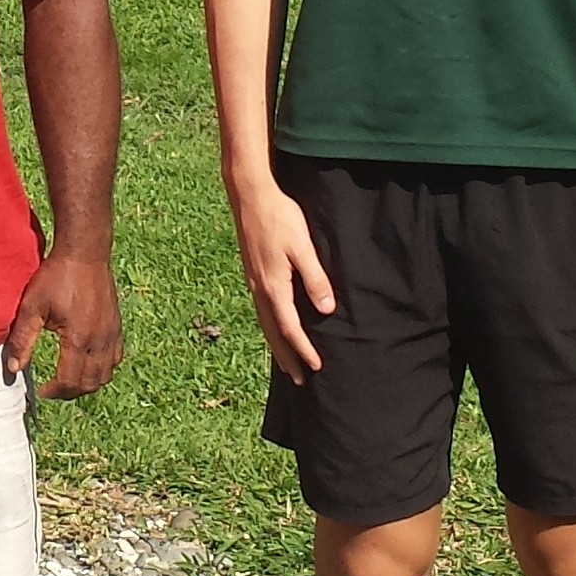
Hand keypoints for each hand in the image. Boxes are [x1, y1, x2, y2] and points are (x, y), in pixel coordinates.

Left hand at [4, 247, 123, 397]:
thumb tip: (13, 369)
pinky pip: (115, 358)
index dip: (55, 392)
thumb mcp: (32, 307)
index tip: (42, 391)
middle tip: (53, 390)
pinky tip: (87, 363)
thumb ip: (22, 339)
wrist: (84, 252)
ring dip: (87, 384)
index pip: (70, 381)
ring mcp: (112, 333)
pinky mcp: (117, 325)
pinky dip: (102, 369)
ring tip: (68, 380)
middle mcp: (100, 340)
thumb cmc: (56, 276)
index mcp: (79, 339)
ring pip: (106, 374)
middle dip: (70, 392)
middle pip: (90, 383)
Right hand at [235, 182, 334, 383]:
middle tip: (298, 380)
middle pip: (273, 333)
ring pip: (265, 323)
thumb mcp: (303, 247)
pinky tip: (275, 327)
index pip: (290, 328)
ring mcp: (253, 282)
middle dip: (287, 357)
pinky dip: (269, 328)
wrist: (250, 195)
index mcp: (274, 286)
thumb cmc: (280, 218)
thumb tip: (326, 310)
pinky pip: (261, 311)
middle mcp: (260, 289)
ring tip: (286, 363)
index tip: (317, 366)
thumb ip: (314, 278)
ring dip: (277, 345)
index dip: (304, 349)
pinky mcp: (253, 274)